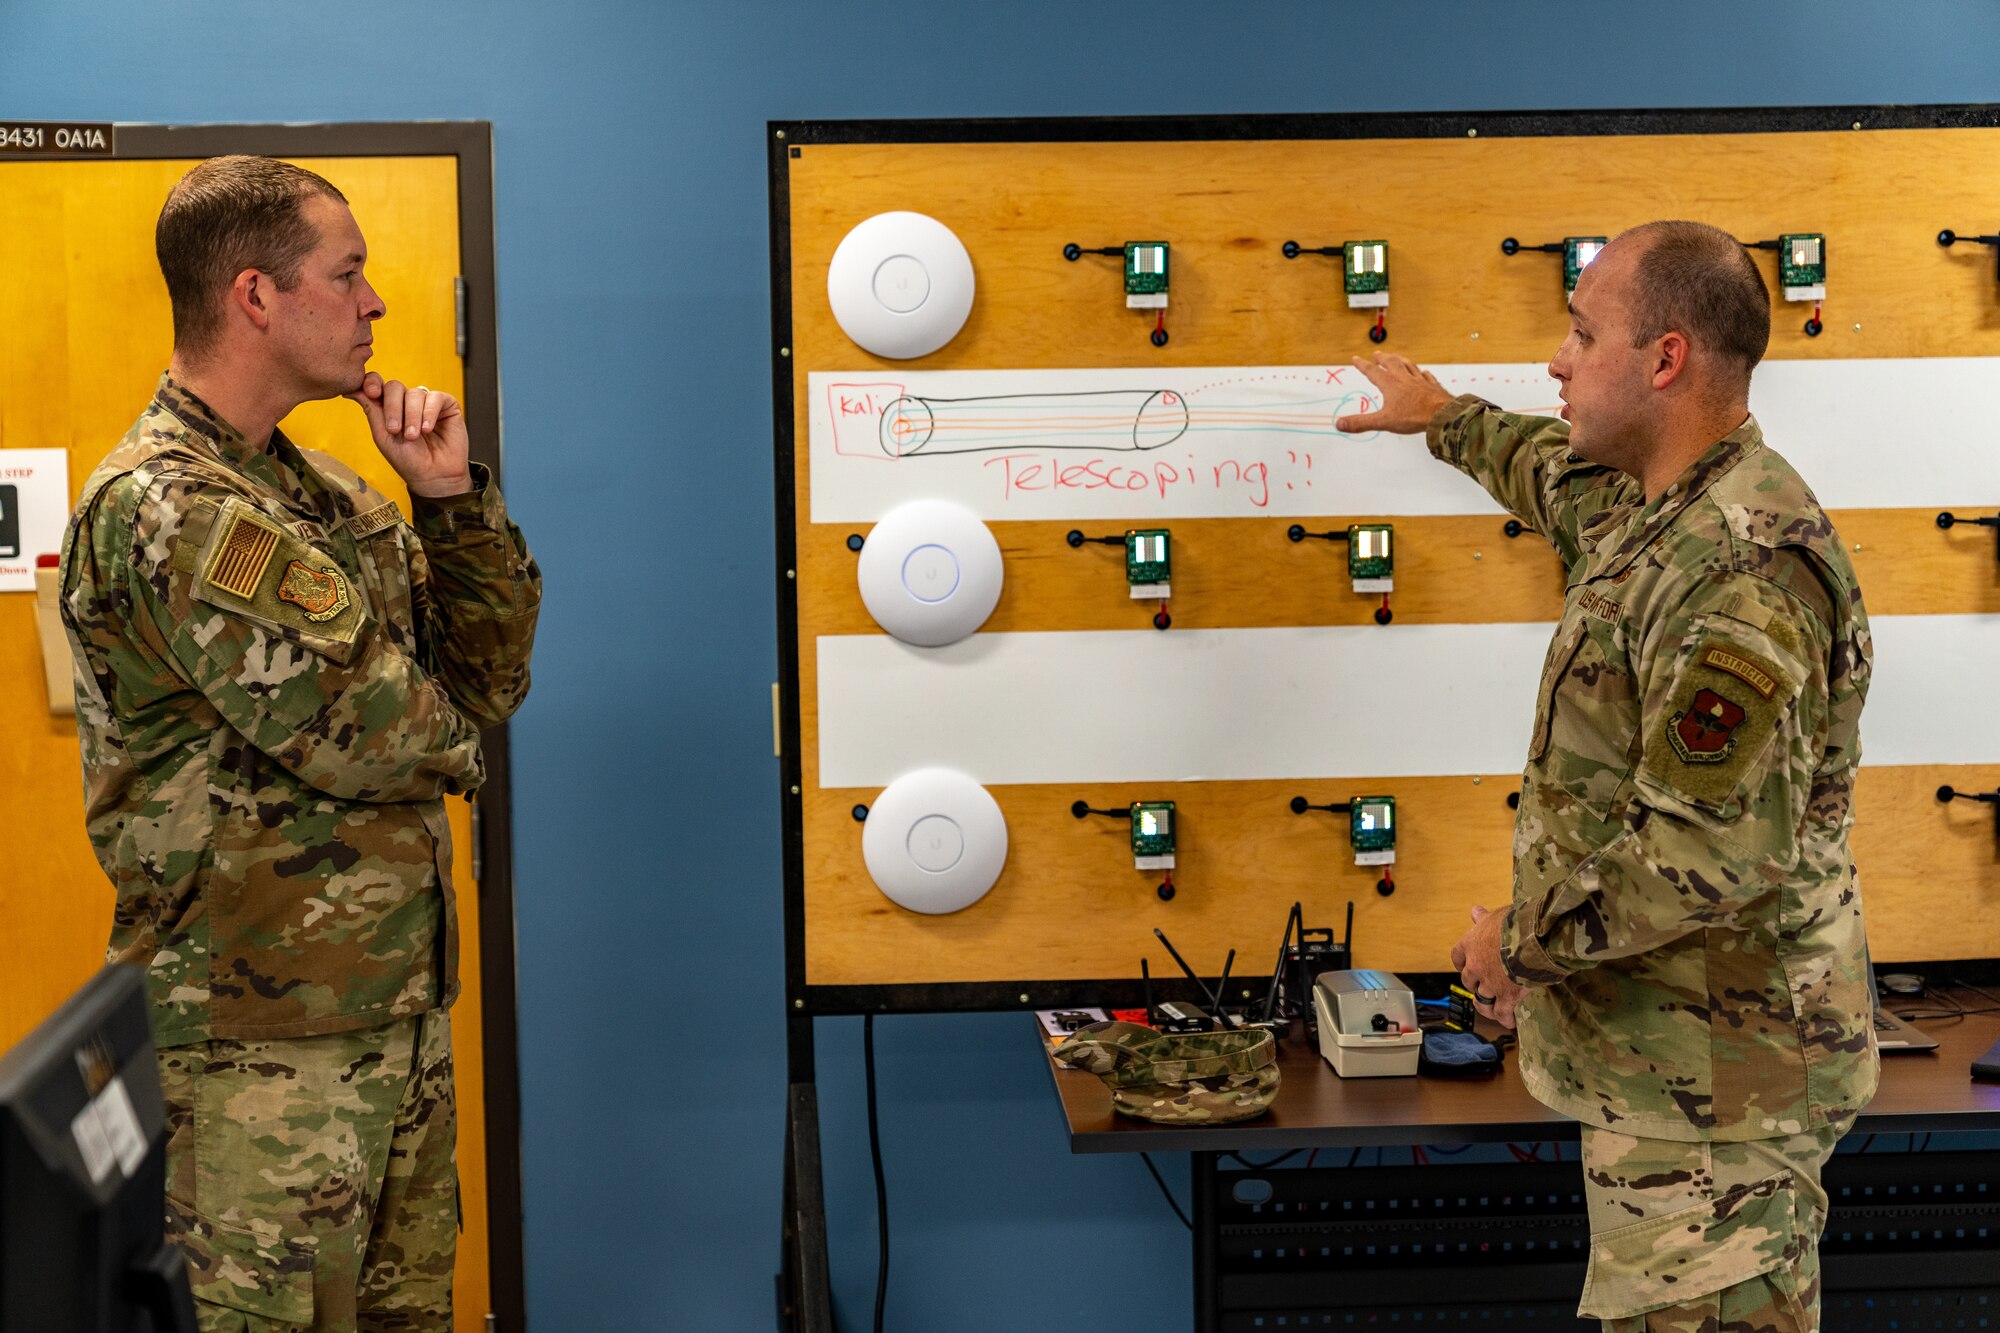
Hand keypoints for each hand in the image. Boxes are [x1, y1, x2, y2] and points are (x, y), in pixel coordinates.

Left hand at [346, 373, 472, 497]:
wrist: (433, 476)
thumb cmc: (407, 460)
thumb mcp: (383, 435)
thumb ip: (371, 410)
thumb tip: (350, 390)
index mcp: (388, 407)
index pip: (378, 383)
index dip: (372, 383)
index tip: (371, 393)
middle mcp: (407, 401)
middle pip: (394, 387)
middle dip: (393, 408)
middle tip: (395, 430)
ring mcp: (427, 402)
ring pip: (415, 393)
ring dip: (412, 416)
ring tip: (414, 436)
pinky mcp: (447, 405)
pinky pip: (436, 398)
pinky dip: (430, 413)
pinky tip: (427, 429)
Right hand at [1335, 352, 1454, 434]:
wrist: (1441, 414)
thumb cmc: (1414, 416)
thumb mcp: (1383, 421)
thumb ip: (1361, 423)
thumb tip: (1340, 424)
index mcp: (1390, 384)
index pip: (1372, 371)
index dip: (1362, 364)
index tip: (1356, 358)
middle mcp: (1404, 378)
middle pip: (1391, 363)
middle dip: (1382, 358)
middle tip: (1377, 354)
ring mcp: (1420, 380)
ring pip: (1409, 365)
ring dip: (1400, 360)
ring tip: (1397, 357)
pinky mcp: (1432, 386)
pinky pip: (1426, 376)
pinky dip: (1422, 373)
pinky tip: (1423, 373)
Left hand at [1450, 904, 1529, 1028]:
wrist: (1531, 938)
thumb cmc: (1515, 923)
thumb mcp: (1496, 917)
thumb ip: (1485, 919)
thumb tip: (1475, 911)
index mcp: (1470, 944)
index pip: (1457, 957)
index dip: (1462, 964)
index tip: (1466, 966)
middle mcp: (1475, 966)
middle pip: (1469, 981)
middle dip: (1476, 985)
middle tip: (1485, 987)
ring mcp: (1489, 983)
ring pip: (1481, 1000)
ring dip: (1486, 1007)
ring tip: (1492, 1010)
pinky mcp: (1506, 996)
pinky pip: (1501, 1013)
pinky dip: (1505, 1019)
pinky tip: (1510, 1022)